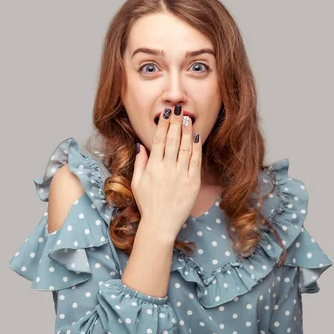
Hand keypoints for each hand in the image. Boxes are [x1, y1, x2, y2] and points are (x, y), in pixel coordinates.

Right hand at [132, 104, 202, 240]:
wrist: (160, 224)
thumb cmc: (147, 205)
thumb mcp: (137, 183)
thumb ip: (140, 163)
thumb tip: (141, 146)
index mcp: (153, 167)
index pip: (159, 140)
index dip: (163, 125)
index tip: (167, 114)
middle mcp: (167, 168)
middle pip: (173, 139)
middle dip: (176, 122)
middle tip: (179, 108)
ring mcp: (180, 175)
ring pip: (185, 147)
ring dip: (187, 131)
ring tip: (188, 119)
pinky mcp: (192, 183)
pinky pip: (195, 161)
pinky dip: (196, 148)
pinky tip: (197, 137)